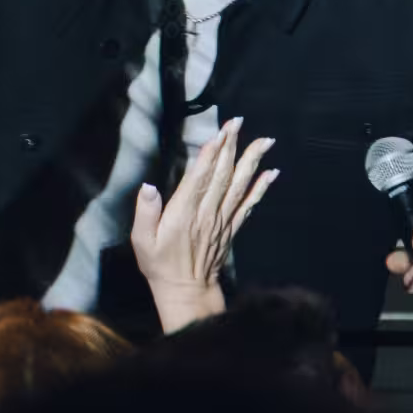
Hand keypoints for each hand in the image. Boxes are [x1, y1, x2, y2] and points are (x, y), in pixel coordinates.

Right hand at [129, 117, 277, 332]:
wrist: (186, 290)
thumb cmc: (159, 264)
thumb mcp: (141, 240)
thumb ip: (146, 212)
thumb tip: (148, 186)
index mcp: (183, 213)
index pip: (199, 177)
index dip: (210, 154)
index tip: (219, 133)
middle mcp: (207, 213)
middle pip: (221, 174)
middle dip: (231, 146)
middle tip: (239, 122)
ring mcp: (222, 219)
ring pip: (239, 185)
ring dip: (252, 161)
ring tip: (265, 141)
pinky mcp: (232, 227)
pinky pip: (249, 204)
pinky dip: (261, 187)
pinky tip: (271, 173)